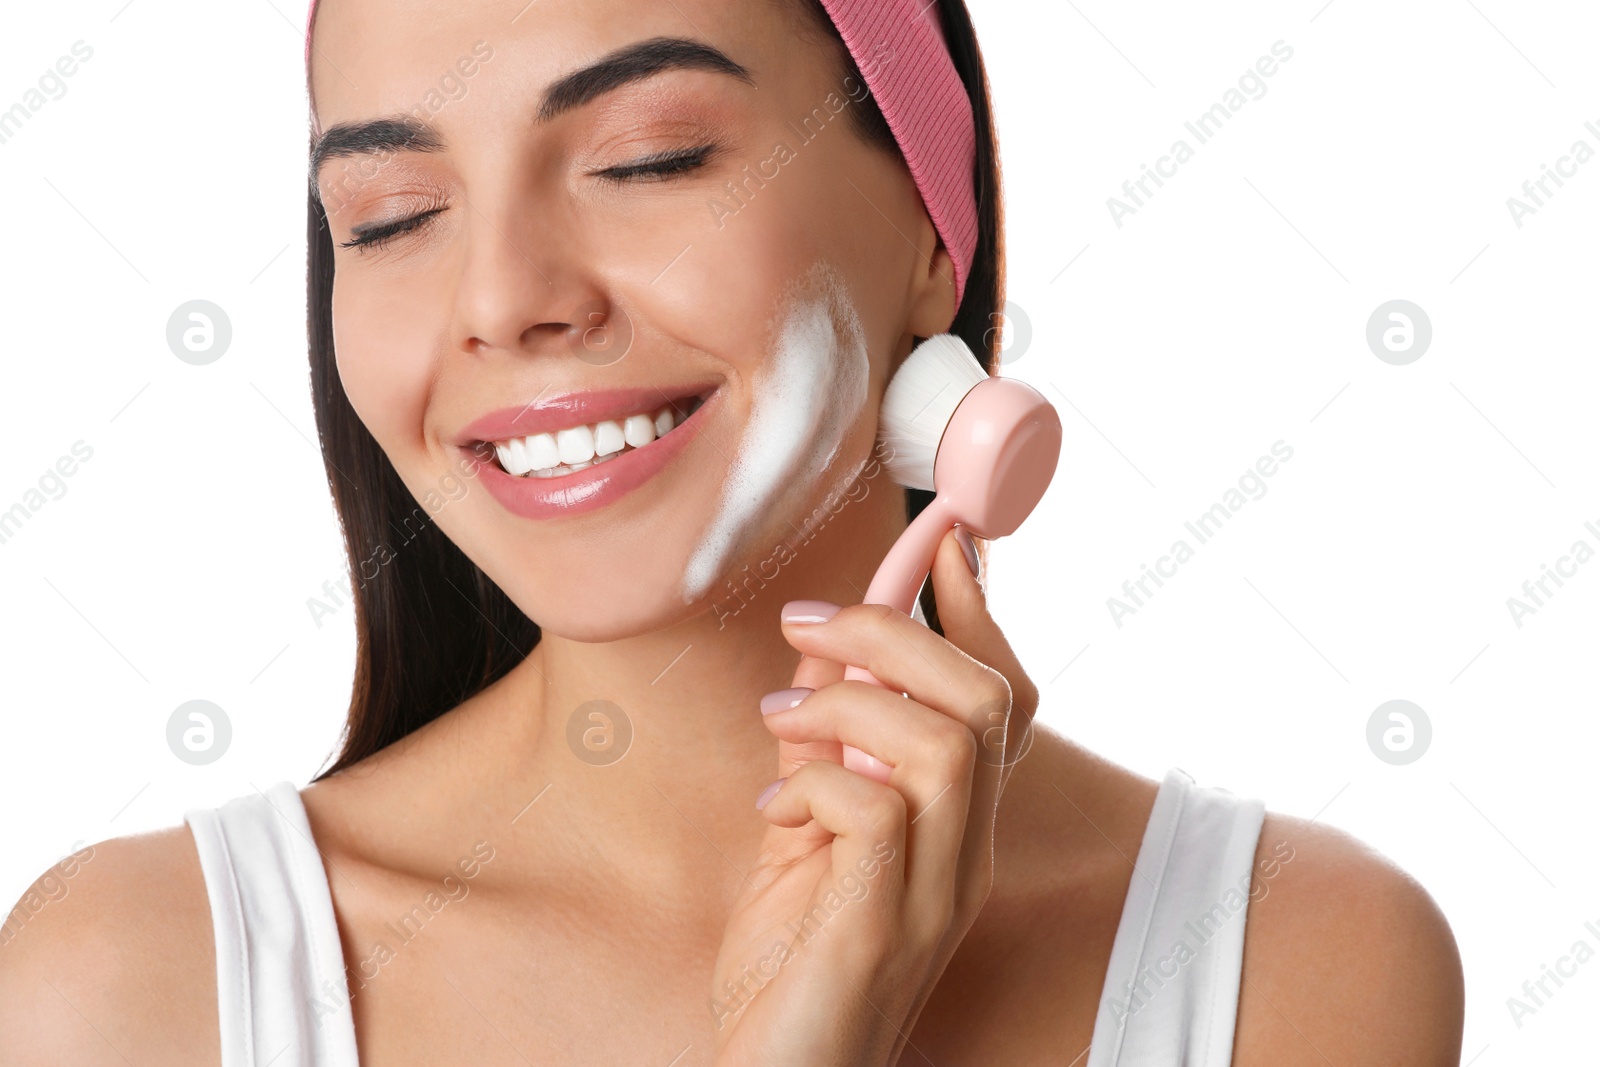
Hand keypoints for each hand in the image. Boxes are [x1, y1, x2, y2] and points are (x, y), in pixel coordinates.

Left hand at [708, 527, 1040, 1065]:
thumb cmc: (789, 961)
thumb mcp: (804, 827)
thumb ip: (824, 743)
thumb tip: (824, 648)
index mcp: (960, 823)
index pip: (1002, 698)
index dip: (974, 609)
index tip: (934, 535)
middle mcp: (969, 853)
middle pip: (982, 700)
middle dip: (892, 632)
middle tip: (803, 623)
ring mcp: (936, 893)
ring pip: (945, 742)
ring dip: (849, 703)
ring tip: (778, 716)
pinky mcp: (884, 927)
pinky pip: (877, 810)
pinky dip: (815, 779)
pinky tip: (774, 802)